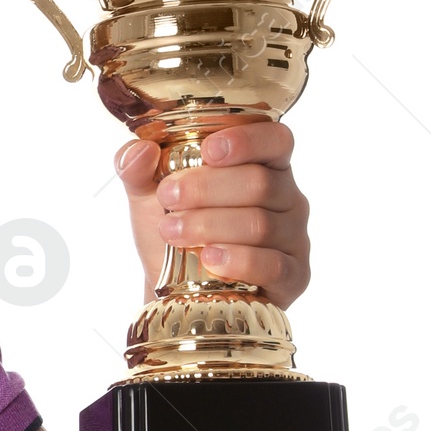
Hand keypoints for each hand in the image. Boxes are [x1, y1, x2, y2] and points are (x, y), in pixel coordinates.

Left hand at [116, 122, 310, 305]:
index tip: (207, 151)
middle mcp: (286, 198)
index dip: (247, 141)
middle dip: (208, 189)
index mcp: (263, 165)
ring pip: (261, 224)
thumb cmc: (175, 231)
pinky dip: (239, 261)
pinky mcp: (293, 276)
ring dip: (211, 225)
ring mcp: (293, 238)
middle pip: (260, 183)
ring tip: (173, 231)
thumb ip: (137, 168)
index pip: (274, 139)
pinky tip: (209, 259)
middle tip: (169, 197)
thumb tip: (139, 151)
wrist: (175, 290)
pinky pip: (274, 265)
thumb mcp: (148, 196)